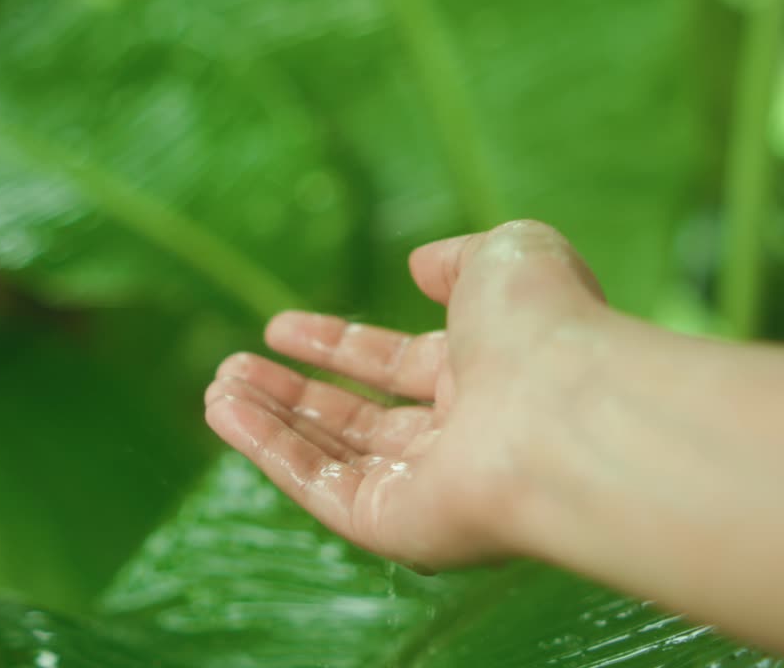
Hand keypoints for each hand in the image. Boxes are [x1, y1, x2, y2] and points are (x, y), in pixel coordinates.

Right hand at [204, 220, 605, 567]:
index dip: (337, 345)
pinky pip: (323, 489)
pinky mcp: (399, 527)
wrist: (566, 408)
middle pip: (361, 418)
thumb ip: (459, 258)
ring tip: (218, 387)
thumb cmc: (544, 324)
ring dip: (272, 421)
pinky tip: (226, 413)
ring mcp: (430, 486)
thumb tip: (420, 266)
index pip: (398, 364)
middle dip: (296, 391)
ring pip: (336, 456)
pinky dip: (271, 453)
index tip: (279, 327)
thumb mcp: (507, 255)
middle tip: (234, 366)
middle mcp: (460, 435)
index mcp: (487, 373)